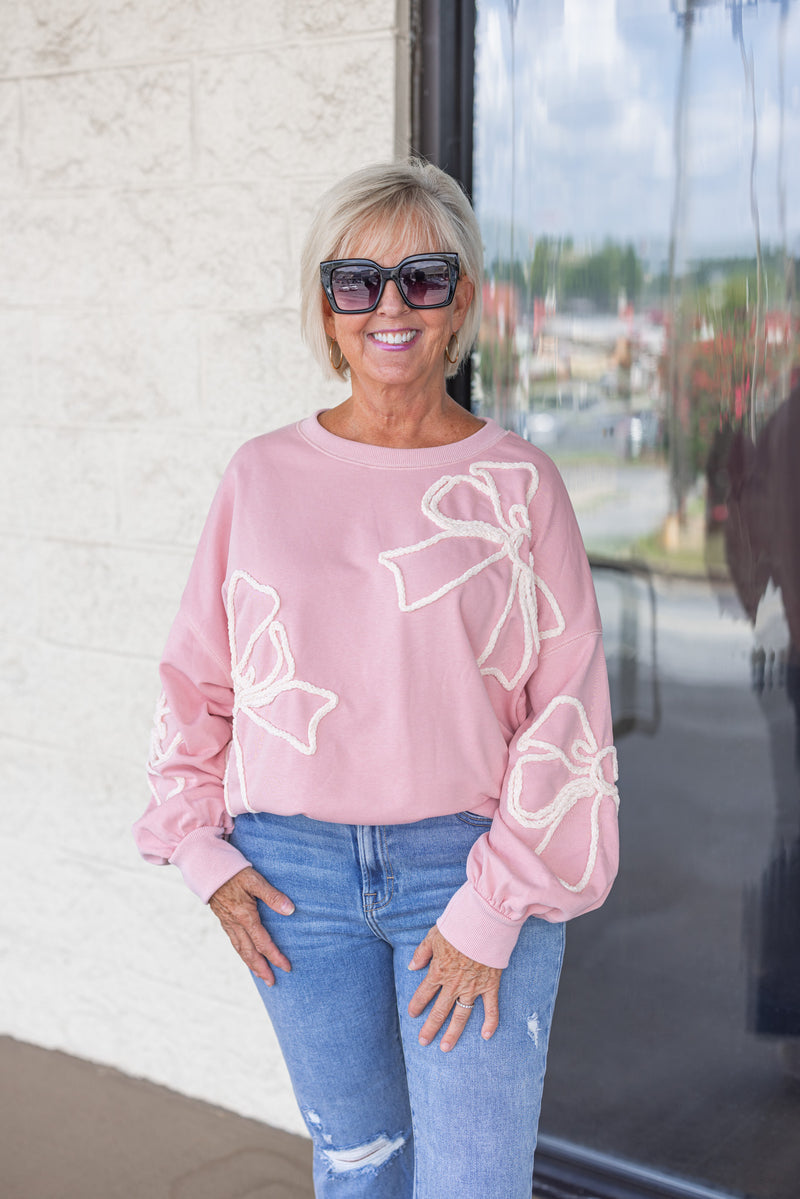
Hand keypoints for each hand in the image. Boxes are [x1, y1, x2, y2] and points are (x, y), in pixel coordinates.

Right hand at [208, 866, 293, 985]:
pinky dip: (241, 952)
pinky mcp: (222, 918)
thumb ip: (272, 896)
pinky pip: (233, 941)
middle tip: (272, 983)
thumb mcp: (254, 879)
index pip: (263, 943)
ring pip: (239, 949)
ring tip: (260, 975)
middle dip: (261, 969)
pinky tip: (245, 954)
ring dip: (251, 964)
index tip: (286, 967)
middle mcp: (235, 923)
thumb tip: (290, 910)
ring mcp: (227, 922)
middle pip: (250, 952)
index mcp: (245, 916)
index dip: (275, 956)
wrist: (206, 866)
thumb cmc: (232, 870)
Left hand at [408, 926, 501, 1051]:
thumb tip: (412, 966)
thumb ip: (422, 953)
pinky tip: (486, 1036)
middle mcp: (454, 984)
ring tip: (446, 1047)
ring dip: (453, 1033)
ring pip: (461, 1015)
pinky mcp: (490, 985)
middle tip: (424, 1042)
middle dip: (430, 1027)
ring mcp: (472, 987)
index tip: (412, 1014)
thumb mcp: (433, 936)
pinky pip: (491, 1008)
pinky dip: (490, 1022)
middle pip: (439, 1011)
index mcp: (438, 971)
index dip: (416, 1004)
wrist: (484, 923)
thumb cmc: (458, 926)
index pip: (424, 993)